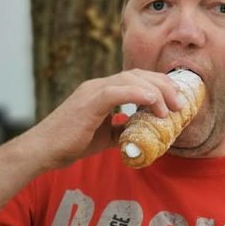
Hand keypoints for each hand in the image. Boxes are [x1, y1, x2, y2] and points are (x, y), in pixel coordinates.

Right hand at [24, 70, 185, 170]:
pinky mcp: (89, 101)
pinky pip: (118, 91)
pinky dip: (138, 94)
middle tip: (181, 103)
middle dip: (164, 86)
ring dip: (156, 91)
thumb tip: (139, 132)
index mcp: (101, 91)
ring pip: (131, 79)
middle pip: (139, 74)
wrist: (43, 150)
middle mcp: (98, 86)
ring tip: (171, 107)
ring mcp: (92, 91)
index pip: (136, 79)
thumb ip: (120, 129)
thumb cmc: (69, 144)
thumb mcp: (103, 136)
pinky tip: (153, 102)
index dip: (159, 86)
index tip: (175, 100)